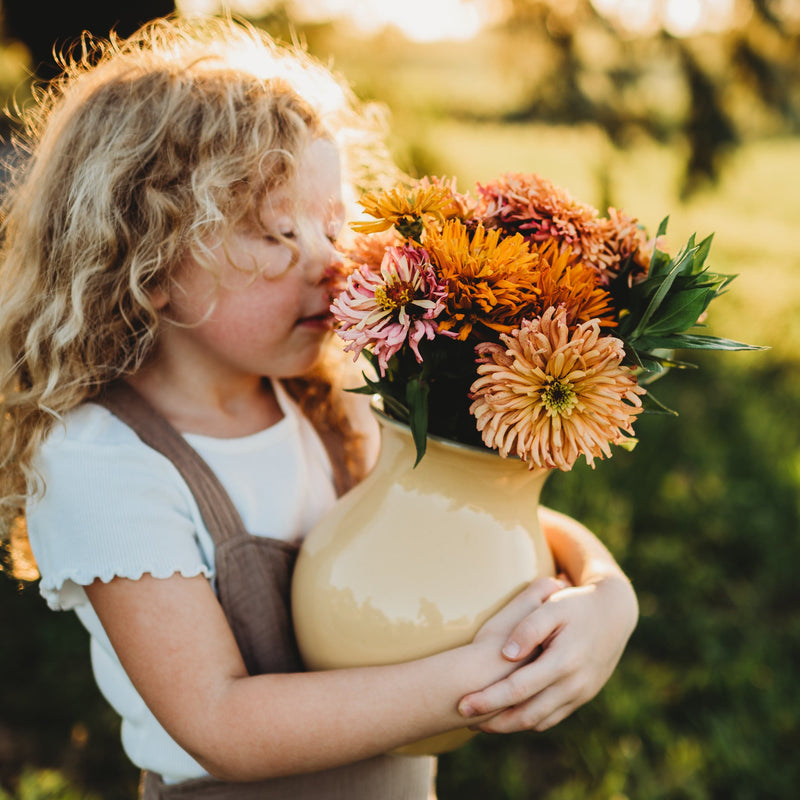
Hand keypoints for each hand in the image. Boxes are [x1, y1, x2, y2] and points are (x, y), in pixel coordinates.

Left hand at [458, 575, 636, 732]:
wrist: (615, 614)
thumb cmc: (577, 605)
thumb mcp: (553, 605)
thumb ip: (530, 627)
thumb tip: (506, 653)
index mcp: (564, 661)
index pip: (518, 689)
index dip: (489, 699)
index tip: (462, 705)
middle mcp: (574, 684)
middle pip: (527, 714)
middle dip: (493, 721)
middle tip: (464, 720)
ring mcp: (580, 694)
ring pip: (539, 721)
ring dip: (509, 726)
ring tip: (480, 721)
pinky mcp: (582, 697)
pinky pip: (552, 717)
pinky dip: (528, 720)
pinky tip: (509, 714)